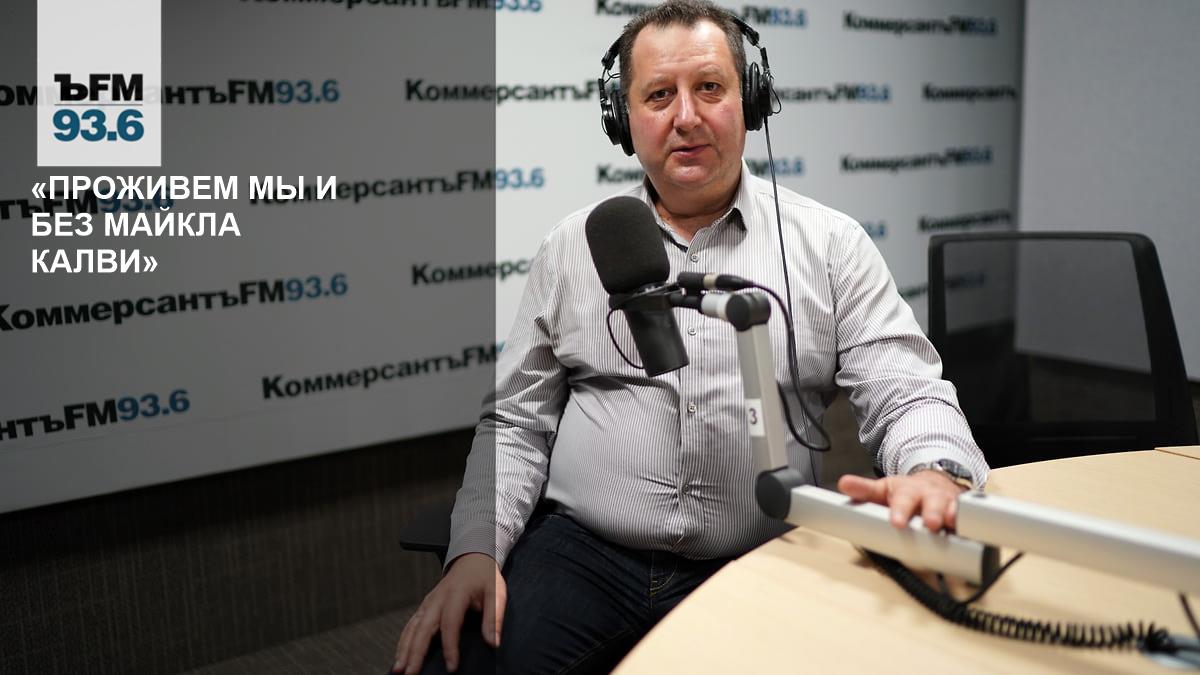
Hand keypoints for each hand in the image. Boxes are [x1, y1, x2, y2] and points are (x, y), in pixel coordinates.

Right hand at [393, 552, 505, 673]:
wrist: (473, 558)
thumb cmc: (484, 576)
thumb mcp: (497, 592)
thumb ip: (495, 618)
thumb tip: (494, 642)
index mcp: (456, 593)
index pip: (449, 623)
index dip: (450, 646)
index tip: (451, 666)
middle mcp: (437, 599)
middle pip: (423, 628)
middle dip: (415, 652)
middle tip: (411, 672)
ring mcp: (429, 602)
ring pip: (412, 627)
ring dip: (404, 648)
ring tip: (399, 668)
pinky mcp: (425, 606)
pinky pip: (411, 625)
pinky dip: (403, 641)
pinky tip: (400, 655)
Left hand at [837, 471, 966, 531]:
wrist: (934, 484)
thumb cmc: (907, 493)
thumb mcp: (884, 490)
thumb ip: (864, 490)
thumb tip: (843, 484)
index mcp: (908, 492)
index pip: (903, 500)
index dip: (900, 511)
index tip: (897, 522)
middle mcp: (930, 497)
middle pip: (933, 504)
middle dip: (932, 514)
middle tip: (930, 524)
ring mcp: (949, 505)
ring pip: (954, 510)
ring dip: (954, 518)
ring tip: (952, 525)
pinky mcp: (962, 514)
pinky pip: (969, 520)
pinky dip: (971, 526)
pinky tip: (972, 534)